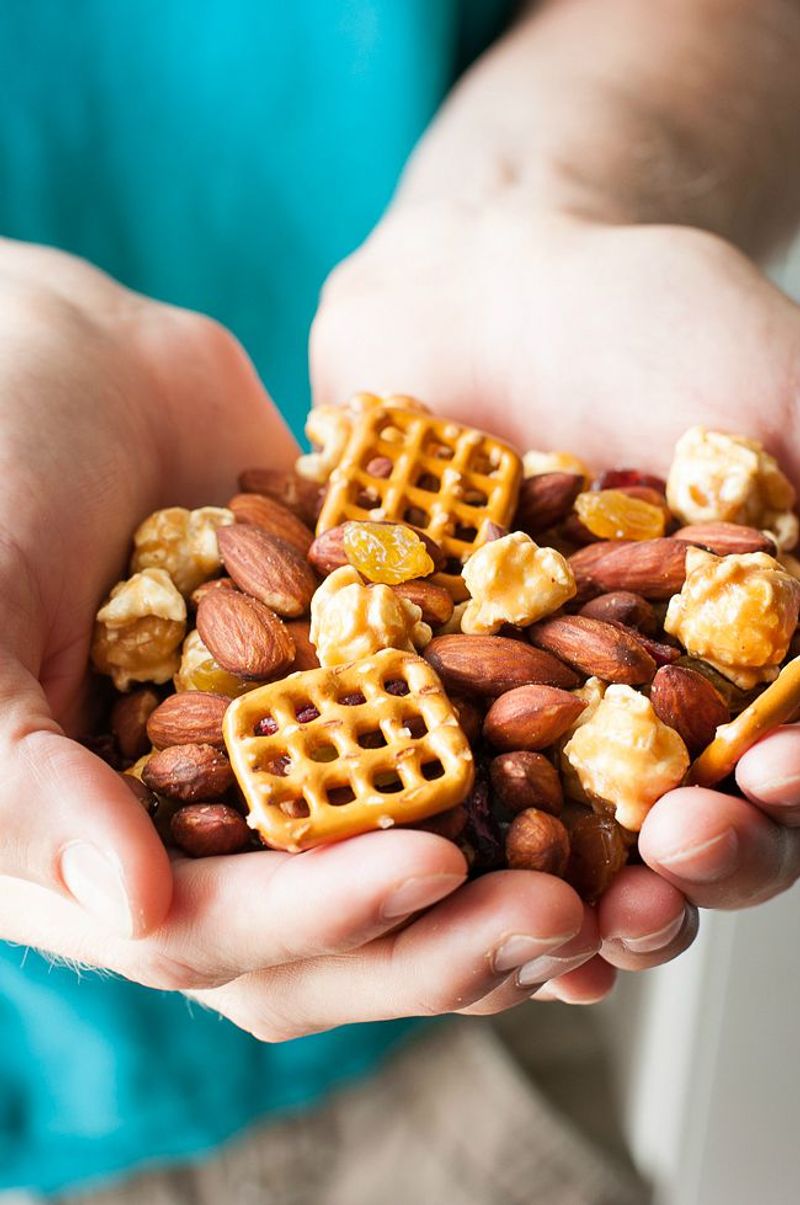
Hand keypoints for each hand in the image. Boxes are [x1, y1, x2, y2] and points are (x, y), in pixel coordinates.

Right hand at [0, 239, 598, 1039]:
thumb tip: (134, 914)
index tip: (428, 865)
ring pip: (396, 855)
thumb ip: (17, 783)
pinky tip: (607, 782)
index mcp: (86, 844)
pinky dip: (519, 773)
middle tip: (563, 915)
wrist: (66, 353)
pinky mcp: (350, 686)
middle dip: (440, 934)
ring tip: (614, 884)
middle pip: (327, 931)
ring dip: (500, 878)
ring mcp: (284, 759)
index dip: (317, 917)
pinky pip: (439, 744)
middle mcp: (194, 826)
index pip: (208, 932)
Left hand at [311, 204, 799, 1002]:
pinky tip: (415, 869)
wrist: (494, 264)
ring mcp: (506, 704)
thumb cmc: (655, 316)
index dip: (780, 804)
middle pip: (660, 833)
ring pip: (533, 836)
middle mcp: (619, 709)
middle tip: (657, 886)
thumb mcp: (782, 399)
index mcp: (726, 666)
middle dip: (669, 876)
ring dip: (545, 896)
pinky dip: (412, 819)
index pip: (773, 773)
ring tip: (551, 930)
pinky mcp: (401, 681)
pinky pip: (406, 768)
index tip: (769, 788)